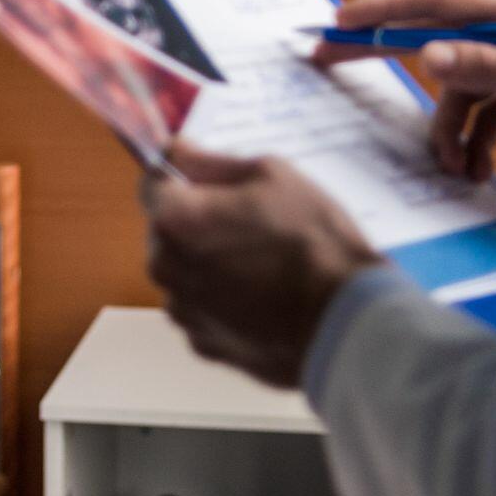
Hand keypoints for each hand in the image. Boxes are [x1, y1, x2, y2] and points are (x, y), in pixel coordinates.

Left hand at [142, 142, 380, 388]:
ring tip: (262, 264)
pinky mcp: (202, 344)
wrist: (343, 321)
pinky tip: (262, 296)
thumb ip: (210, 162)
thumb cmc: (313, 242)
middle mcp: (164, 268)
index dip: (180, 174)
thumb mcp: (271, 175)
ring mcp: (181, 311)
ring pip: (183, 272)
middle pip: (166, 230)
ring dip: (208, 262)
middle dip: (198, 221)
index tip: (205, 176)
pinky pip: (202, 309)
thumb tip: (177, 152)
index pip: (152, 183)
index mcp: (174, 219)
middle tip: (250, 223)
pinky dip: (222, 301)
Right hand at [310, 0, 495, 180]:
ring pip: (461, 88)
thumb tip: (428, 55)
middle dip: (391, 57)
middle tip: (334, 60)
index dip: (385, 8)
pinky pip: (487, 111)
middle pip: (438, 36)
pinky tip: (478, 168)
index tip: (341, 22)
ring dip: (449, 130)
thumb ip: (490, 65)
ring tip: (456, 167)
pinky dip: (476, 140)